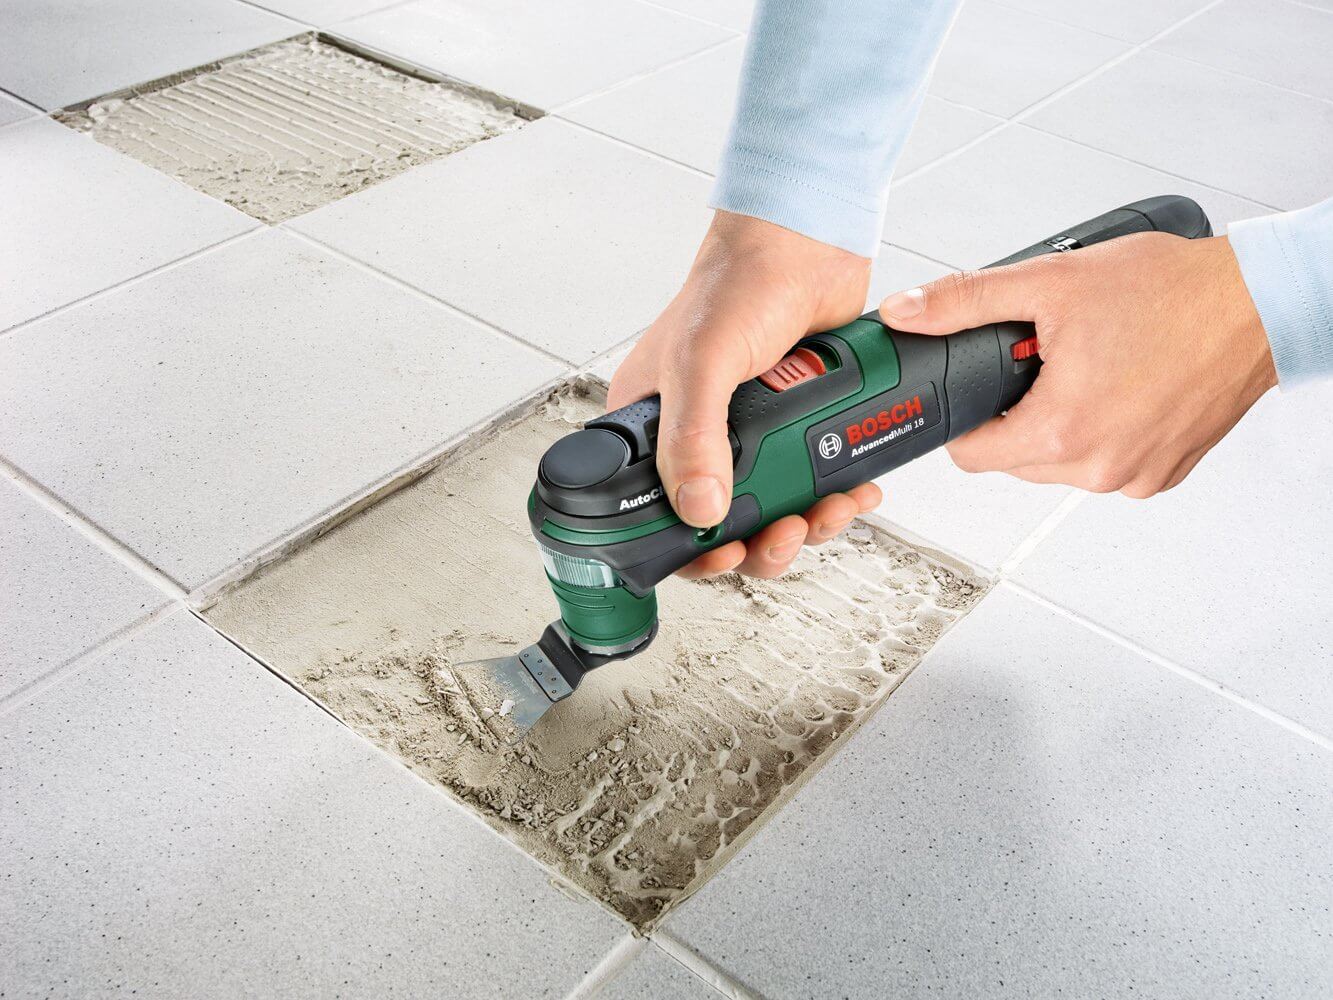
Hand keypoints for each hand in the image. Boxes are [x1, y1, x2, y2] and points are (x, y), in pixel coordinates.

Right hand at [608, 210, 881, 578]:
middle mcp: (698, 434)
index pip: (655, 509)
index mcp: (652, 423)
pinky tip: (851, 493)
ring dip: (801, 527)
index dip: (687, 547)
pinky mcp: (798, 428)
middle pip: (720, 524)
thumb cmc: (739, 283)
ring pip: (773, 511)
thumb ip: (695, 437)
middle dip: (756, 545)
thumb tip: (702, 509)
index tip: (720, 555)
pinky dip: (834, 498)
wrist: (811, 244)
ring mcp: (751, 434)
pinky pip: (813, 484)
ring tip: (822, 514)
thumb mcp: (702, 363)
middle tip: (781, 538)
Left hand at [879, 232, 1276, 496]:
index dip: (963, 416)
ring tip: (1088, 369)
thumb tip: (910, 311)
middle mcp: (1099, 466)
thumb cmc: (1173, 293)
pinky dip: (1101, 433)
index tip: (976, 389)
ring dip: (1058, 424)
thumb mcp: (1051, 282)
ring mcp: (1134, 476)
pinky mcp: (1163, 474)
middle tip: (1044, 362)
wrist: (1257, 304)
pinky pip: (1105, 464)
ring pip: (1059, 464)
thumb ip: (966, 300)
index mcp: (1063, 430)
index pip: (970, 454)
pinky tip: (1119, 389)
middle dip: (1014, 413)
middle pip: (1013, 459)